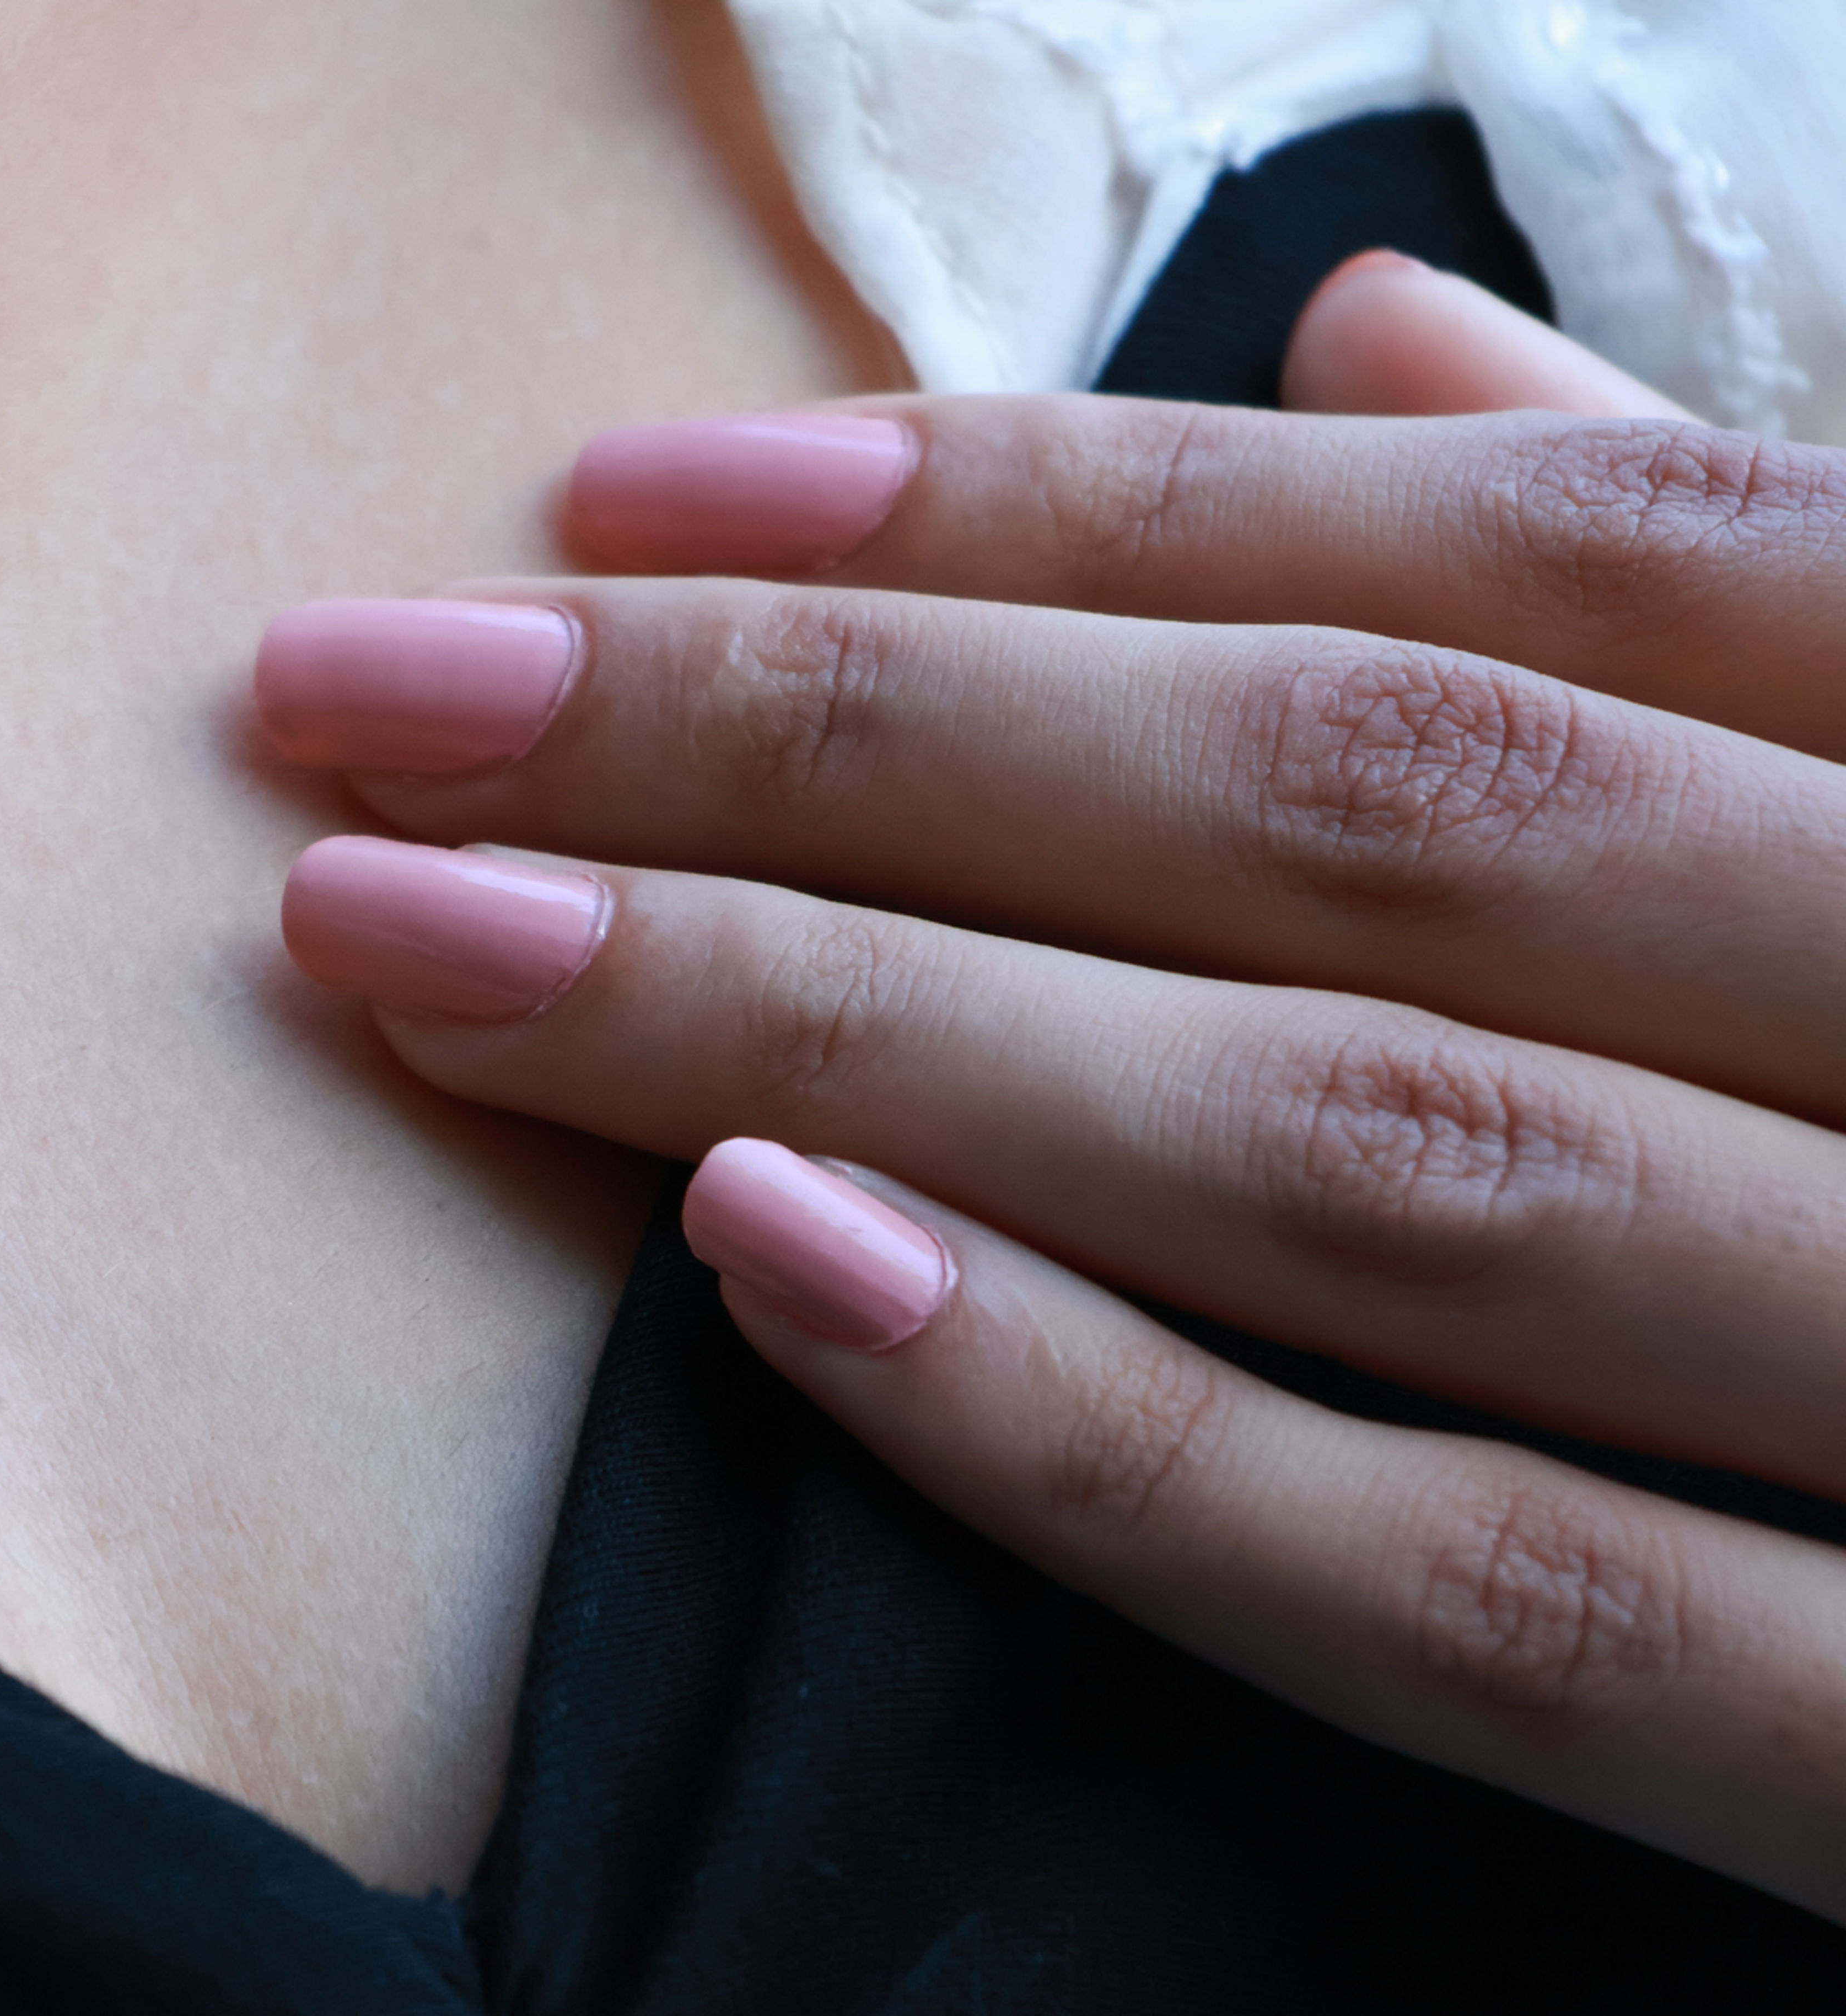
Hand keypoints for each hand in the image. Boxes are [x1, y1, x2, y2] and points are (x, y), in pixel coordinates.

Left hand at [255, 257, 1845, 1922]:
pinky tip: (776, 1262)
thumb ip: (1766, 562)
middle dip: (808, 741)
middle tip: (365, 700)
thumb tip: (1363, 352)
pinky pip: (1507, 1608)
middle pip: (1339, 820)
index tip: (618, 504)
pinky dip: (1129, 1435)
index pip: (1473, 568)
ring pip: (1359, 1157)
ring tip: (429, 940)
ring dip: (833, 1024)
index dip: (1010, 519)